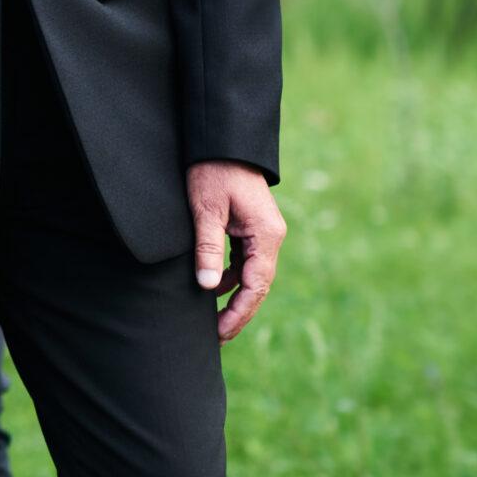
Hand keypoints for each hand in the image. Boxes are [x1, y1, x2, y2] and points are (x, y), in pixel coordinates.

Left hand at [188, 159, 287, 342]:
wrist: (221, 140)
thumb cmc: (212, 171)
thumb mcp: (206, 210)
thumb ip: (208, 249)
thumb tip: (208, 288)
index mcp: (266, 236)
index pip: (257, 286)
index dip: (239, 312)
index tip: (221, 332)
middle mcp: (270, 237)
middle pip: (258, 285)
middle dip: (238, 312)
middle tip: (216, 336)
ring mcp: (262, 232)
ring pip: (251, 274)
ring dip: (234, 296)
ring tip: (212, 319)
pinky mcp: (251, 226)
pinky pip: (244, 259)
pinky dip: (230, 276)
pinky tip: (212, 288)